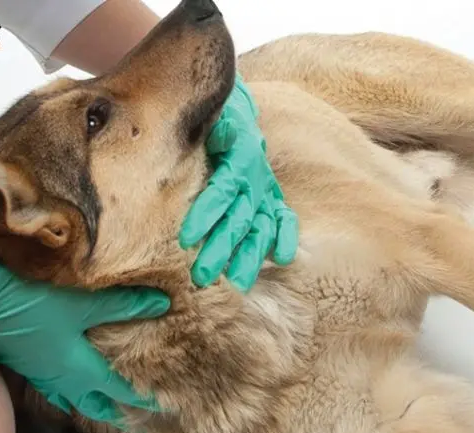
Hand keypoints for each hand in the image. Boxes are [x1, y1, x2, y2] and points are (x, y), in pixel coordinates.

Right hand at [0, 234, 169, 426]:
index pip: (115, 389)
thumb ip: (123, 305)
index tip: (155, 406)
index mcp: (78, 369)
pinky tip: (58, 378)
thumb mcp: (83, 304)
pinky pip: (47, 383)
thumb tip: (162, 303)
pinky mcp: (21, 359)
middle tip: (126, 417)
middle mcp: (59, 377)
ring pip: (66, 395)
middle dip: (109, 410)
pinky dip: (60, 387)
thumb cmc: (35, 306)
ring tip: (95, 402)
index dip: (137, 397)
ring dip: (83, 400)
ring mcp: (37, 371)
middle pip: (89, 402)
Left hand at [179, 74, 298, 291]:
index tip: (186, 239)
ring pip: (261, 226)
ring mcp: (266, 188)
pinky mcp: (271, 196)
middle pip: (241, 216)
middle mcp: (256, 175)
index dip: (207, 213)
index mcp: (240, 155)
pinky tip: (282, 258)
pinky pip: (284, 218)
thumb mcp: (207, 116)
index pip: (224, 188)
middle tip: (202, 276)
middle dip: (222, 247)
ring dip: (250, 255)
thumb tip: (219, 136)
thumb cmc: (209, 117)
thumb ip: (210, 128)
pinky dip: (287, 236)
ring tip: (237, 284)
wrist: (231, 106)